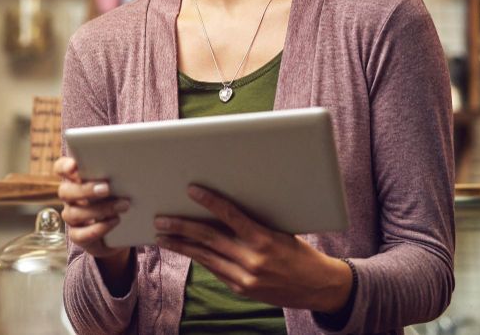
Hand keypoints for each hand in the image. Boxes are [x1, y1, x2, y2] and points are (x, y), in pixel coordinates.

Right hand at [54, 156, 130, 259]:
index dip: (64, 167)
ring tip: (122, 206)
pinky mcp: (78, 236)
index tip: (75, 166)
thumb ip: (117, 175)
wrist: (122, 230)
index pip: (60, 168)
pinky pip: (80, 234)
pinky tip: (114, 221)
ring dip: (99, 210)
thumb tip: (131, 167)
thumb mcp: (119, 184)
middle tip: (107, 188)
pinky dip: (98, 229)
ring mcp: (72, 217)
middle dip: (85, 190)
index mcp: (76, 180)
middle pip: (65, 191)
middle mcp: (70, 198)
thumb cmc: (120, 197)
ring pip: (73, 213)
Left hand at [153, 184, 351, 313]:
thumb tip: (227, 203)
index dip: (210, 201)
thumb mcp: (282, 230)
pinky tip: (185, 249)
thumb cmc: (301, 252)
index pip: (230, 216)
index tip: (191, 190)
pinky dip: (199, 257)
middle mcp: (252, 260)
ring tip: (163, 236)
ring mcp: (245, 278)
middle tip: (161, 219)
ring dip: (182, 245)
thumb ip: (255, 221)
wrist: (318, 287)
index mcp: (265, 240)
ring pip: (205, 257)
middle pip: (209, 238)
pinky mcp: (241, 289)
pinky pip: (214, 269)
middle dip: (181, 228)